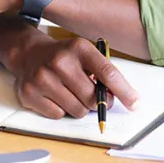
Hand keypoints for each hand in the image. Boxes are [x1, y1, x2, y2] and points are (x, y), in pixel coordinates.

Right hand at [9, 33, 138, 119]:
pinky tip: (54, 95)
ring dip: (78, 106)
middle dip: (96, 102)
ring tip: (69, 92)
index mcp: (79, 48)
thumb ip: (102, 72)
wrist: (28, 54)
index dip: (124, 91)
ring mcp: (43, 78)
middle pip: (92, 98)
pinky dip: (61, 110)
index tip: (134, 103)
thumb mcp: (84, 54)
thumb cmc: (63, 57)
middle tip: (91, 96)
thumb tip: (120, 98)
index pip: (108, 73)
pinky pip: (58, 115)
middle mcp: (60, 61)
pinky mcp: (30, 93)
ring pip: (77, 110)